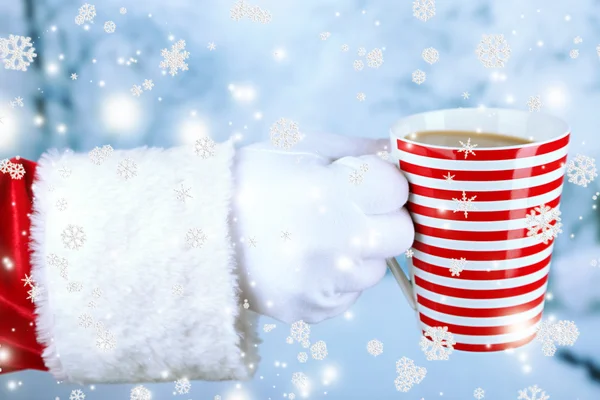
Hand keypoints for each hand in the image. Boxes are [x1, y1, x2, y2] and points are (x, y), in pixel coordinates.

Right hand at [231, 133, 413, 323]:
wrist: (201, 230)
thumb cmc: (254, 180)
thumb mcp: (303, 148)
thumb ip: (359, 149)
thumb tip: (400, 153)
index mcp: (334, 192)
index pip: (398, 190)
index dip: (384, 184)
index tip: (364, 183)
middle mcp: (335, 242)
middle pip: (400, 235)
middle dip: (383, 220)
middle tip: (351, 212)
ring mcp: (325, 282)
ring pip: (375, 269)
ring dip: (359, 253)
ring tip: (320, 239)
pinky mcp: (313, 309)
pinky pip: (348, 296)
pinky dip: (336, 280)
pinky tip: (306, 263)